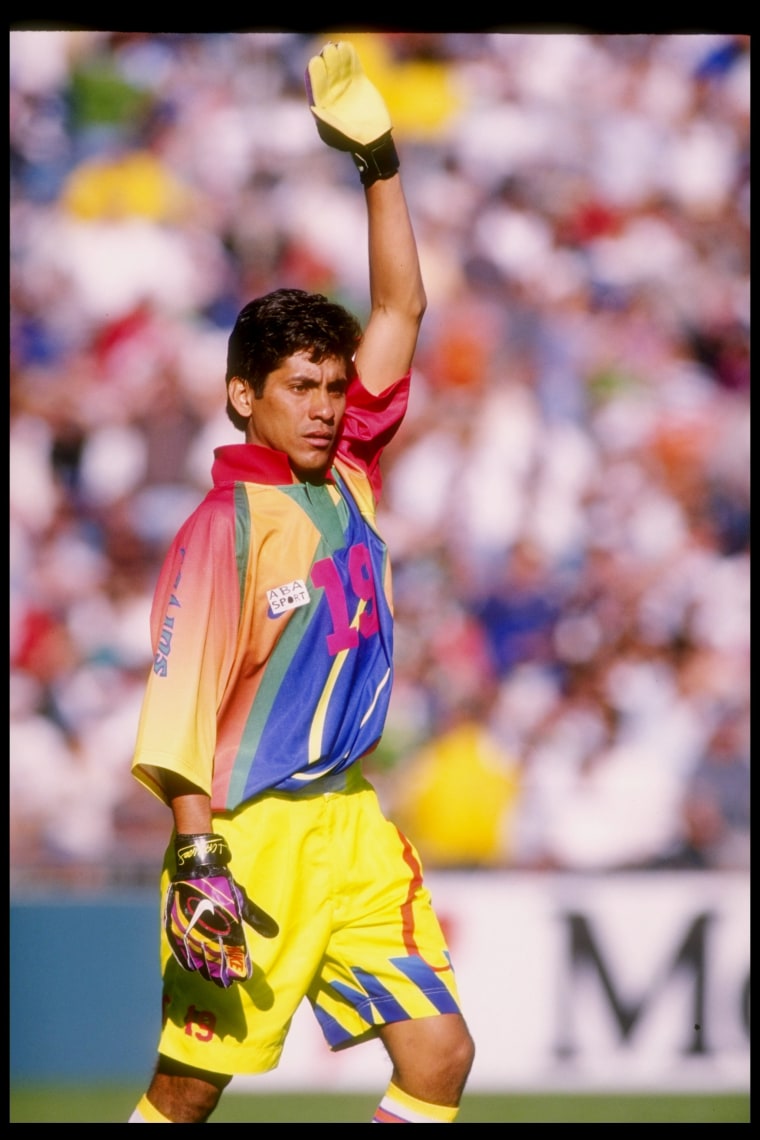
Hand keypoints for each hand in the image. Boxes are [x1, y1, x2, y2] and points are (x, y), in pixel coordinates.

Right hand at [164, 833, 277, 988]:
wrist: (197, 867)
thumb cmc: (222, 885)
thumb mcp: (240, 901)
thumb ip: (256, 919)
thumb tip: (274, 933)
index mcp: (227, 924)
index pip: (234, 954)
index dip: (237, 968)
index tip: (241, 978)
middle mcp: (209, 930)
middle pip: (215, 960)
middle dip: (221, 973)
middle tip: (225, 983)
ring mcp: (191, 929)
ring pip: (198, 958)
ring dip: (205, 970)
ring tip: (211, 979)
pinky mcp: (176, 926)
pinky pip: (180, 949)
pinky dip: (186, 961)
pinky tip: (192, 968)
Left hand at [305, 40, 398, 185]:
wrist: (375, 136)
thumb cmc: (355, 139)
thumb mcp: (341, 131)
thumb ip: (328, 120)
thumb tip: (313, 108)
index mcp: (323, 103)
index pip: (317, 85)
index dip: (316, 73)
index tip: (315, 62)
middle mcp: (332, 91)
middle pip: (328, 72)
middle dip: (328, 61)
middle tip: (328, 50)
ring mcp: (345, 84)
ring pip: (340, 66)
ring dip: (339, 55)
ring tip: (340, 46)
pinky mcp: (358, 80)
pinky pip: (354, 65)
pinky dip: (351, 57)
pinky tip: (348, 47)